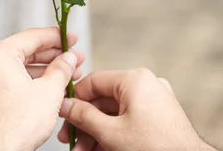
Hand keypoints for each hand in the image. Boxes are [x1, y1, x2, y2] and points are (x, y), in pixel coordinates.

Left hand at [0, 28, 83, 150]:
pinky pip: (14, 80)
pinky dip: (33, 81)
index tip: (72, 38)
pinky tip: (53, 86)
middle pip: (27, 51)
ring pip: (22, 67)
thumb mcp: (49, 91)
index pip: (33, 37)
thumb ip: (62, 68)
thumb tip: (69, 58)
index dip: (57, 37)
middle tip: (75, 57)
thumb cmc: (17, 125)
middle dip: (55, 56)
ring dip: (47, 70)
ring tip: (70, 73)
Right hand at [59, 69, 214, 150]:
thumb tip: (64, 105)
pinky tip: (101, 150)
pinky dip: (114, 134)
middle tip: (71, 141)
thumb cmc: (156, 149)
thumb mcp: (111, 133)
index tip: (62, 115)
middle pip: (103, 100)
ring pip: (115, 113)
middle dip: (85, 123)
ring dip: (97, 132)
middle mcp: (146, 84)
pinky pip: (129, 120)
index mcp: (134, 79)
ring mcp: (155, 100)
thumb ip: (84, 116)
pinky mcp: (160, 116)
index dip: (75, 99)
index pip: (93, 81)